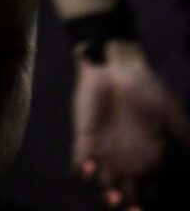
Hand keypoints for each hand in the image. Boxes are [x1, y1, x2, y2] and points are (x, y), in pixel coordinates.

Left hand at [72, 40, 189, 209]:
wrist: (117, 63)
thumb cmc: (145, 87)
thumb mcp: (168, 110)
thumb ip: (183, 133)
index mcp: (148, 155)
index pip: (150, 187)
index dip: (149, 198)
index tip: (149, 202)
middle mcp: (127, 159)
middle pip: (127, 194)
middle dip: (128, 205)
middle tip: (131, 208)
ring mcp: (105, 150)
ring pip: (104, 184)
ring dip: (106, 194)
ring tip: (112, 195)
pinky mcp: (85, 137)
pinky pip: (80, 161)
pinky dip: (81, 169)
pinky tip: (86, 170)